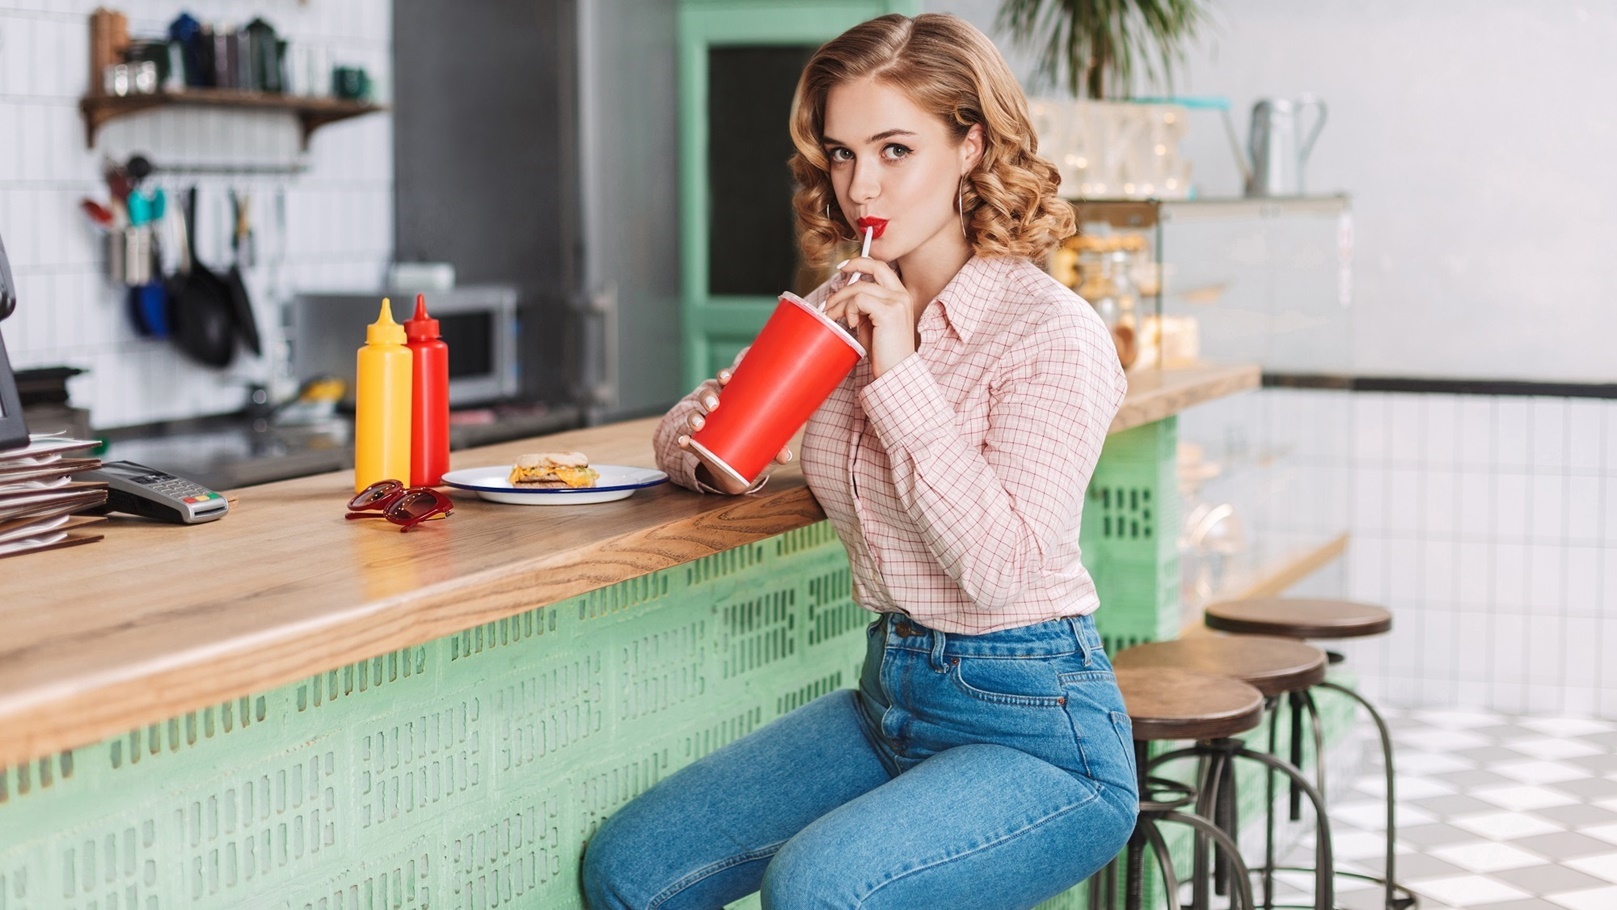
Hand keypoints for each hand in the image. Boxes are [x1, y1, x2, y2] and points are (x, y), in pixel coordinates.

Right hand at [674, 353, 792, 493]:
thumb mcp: (767, 446)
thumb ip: (776, 449)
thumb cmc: (754, 445)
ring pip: (696, 413)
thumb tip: (784, 455)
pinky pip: (687, 439)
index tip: (726, 376)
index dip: (725, 375)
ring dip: (695, 416)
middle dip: (709, 396)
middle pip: (709, 395)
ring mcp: (705, 425)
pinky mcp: (696, 443)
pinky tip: (684, 441)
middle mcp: (717, 409)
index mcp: (734, 401)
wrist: (735, 469)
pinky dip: (684, 440)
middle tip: (715, 404)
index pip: (728, 382)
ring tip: (700, 424)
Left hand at [822, 257, 914, 377]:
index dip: (862, 263)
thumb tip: (844, 299)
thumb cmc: (884, 352)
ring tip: (833, 316)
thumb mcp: (873, 323)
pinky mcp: (888, 312)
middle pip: (873, 268)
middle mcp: (902, 295)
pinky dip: (849, 310)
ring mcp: (897, 302)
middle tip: (834, 286)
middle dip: (850, 270)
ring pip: (859, 288)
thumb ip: (864, 307)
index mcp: (901, 296)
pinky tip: (851, 324)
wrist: (896, 371)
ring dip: (840, 301)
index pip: (882, 268)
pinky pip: (859, 300)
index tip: (844, 268)